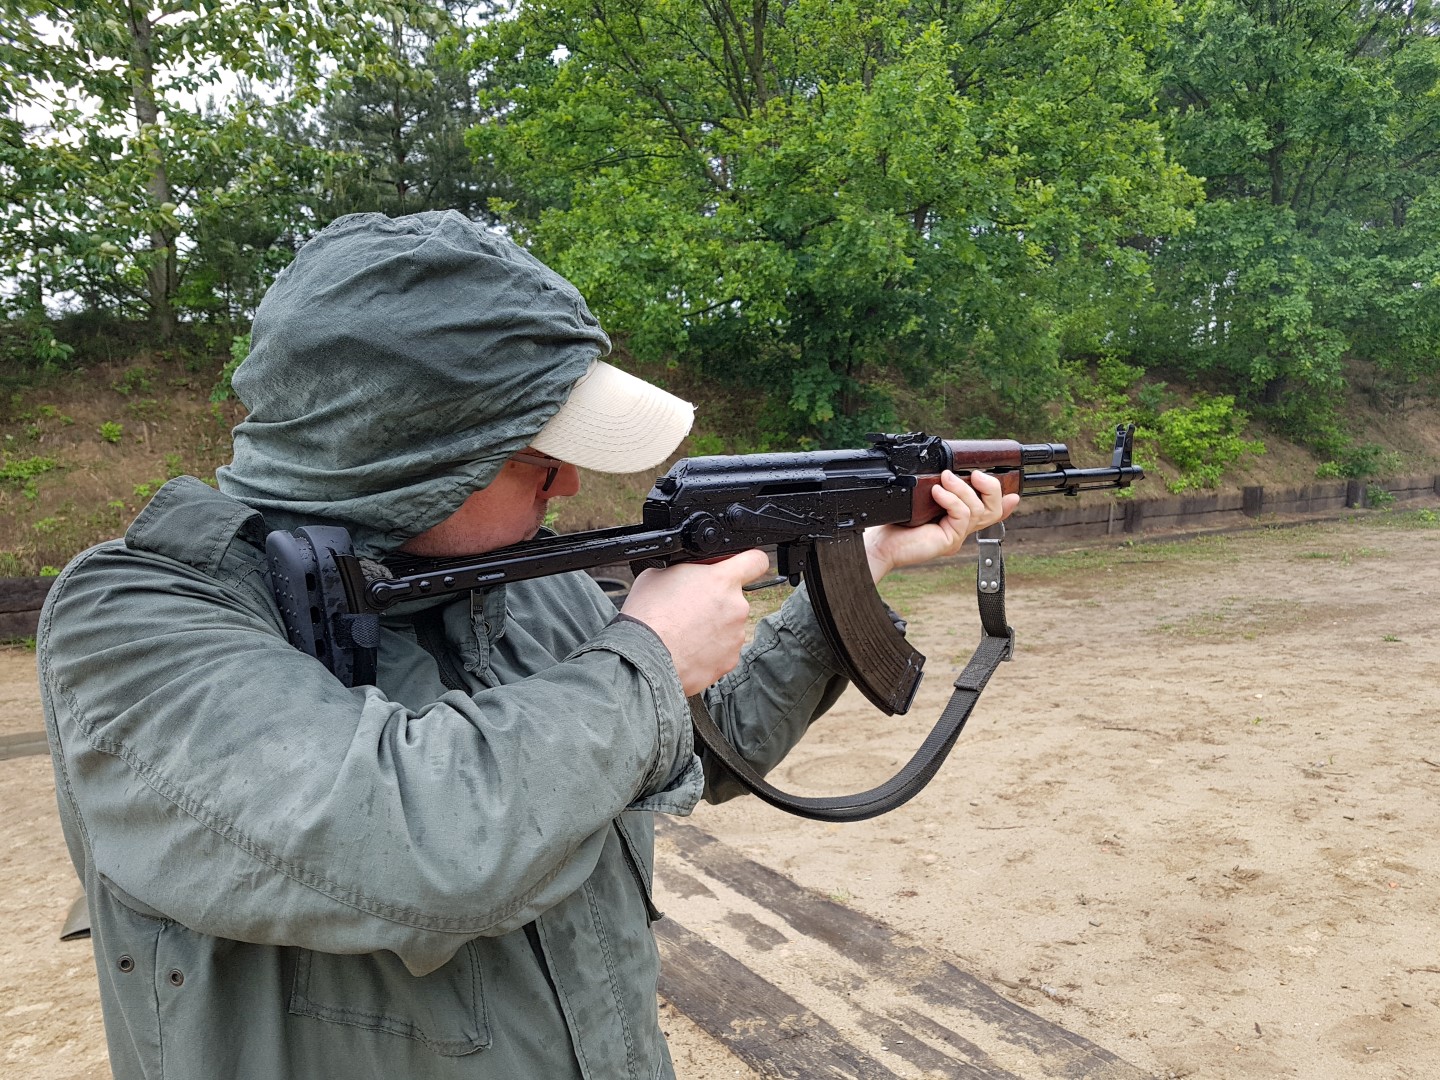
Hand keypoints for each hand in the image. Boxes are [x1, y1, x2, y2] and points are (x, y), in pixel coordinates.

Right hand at [621, 549, 770, 694]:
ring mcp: (736, 636)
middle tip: (690, 610)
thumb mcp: (659, 574)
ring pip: (729, 626)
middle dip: (716, 602)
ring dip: (713, 628)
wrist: (643, 658)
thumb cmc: (648, 615)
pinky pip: (723, 650)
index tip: (742, 568)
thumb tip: (691, 573)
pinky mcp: (730, 661)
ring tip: (685, 634)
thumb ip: (685, 570)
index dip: (748, 562)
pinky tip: (688, 650)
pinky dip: (710, 651)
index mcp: (722, 580)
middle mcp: (736, 607)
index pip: (756, 560)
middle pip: (734, 598)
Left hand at [863, 469, 1019, 582]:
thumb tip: (948, 471)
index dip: (1005, 503)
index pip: (989, 511)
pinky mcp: (950, 541)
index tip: (1014, 493)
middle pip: (994, 509)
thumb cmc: (895, 522)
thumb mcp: (922, 499)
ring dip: (963, 488)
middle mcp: (960, 529)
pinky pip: (962, 515)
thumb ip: (939, 489)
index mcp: (956, 519)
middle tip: (975, 474)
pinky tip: (937, 492)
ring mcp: (956, 536)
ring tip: (944, 479)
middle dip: (991, 487)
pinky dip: (951, 499)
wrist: (880, 544)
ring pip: (979, 509)